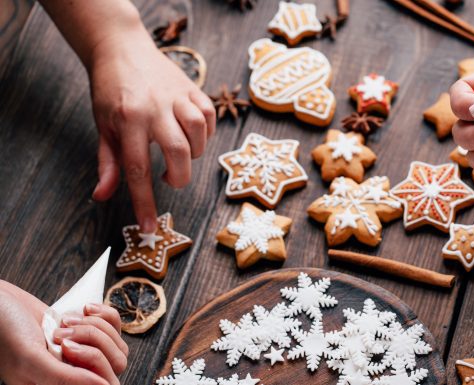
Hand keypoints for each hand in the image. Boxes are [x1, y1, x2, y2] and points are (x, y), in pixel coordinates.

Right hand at [0, 281, 128, 384]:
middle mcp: (75, 374)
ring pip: (117, 344)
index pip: (104, 384)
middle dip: (92, 339)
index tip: (67, 347)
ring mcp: (84, 354)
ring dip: (94, 326)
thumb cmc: (4, 331)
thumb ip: (64, 378)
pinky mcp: (88, 333)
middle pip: (116, 363)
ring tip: (63, 322)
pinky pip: (115, 326)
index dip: (93, 361)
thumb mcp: (31, 359)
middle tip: (61, 333)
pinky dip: (102, 314)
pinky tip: (81, 310)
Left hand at [88, 27, 215, 231]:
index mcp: (128, 121)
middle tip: (169, 179)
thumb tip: (103, 196)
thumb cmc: (110, 92)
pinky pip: (209, 117)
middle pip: (179, 153)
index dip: (144, 202)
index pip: (137, 170)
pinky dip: (206, 133)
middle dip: (179, 177)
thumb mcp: (103, 128)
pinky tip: (193, 135)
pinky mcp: (193, 88)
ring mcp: (177, 96)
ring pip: (199, 133)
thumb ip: (108, 163)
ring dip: (194, 153)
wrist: (121, 49)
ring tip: (180, 153)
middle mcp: (155, 108)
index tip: (149, 227)